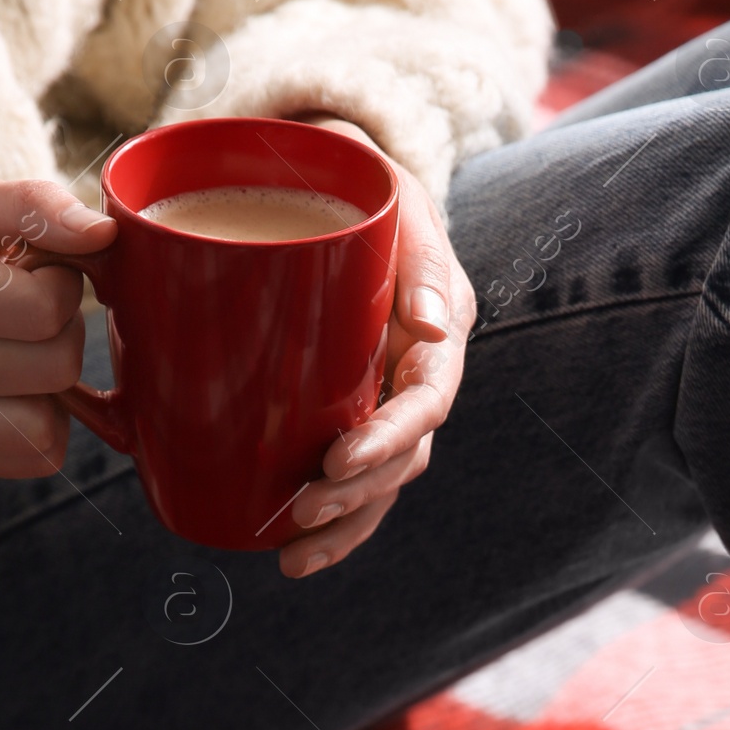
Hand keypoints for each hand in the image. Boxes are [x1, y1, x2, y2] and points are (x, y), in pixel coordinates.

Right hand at [0, 179, 116, 475]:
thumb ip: (39, 205)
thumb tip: (102, 234)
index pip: (41, 310)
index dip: (62, 284)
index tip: (34, 270)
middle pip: (56, 368)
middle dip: (63, 332)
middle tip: (29, 312)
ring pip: (48, 427)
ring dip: (54, 385)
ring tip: (18, 348)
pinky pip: (39, 458)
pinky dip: (43, 422)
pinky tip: (12, 386)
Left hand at [279, 119, 472, 577]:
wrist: (331, 173)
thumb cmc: (352, 174)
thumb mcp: (384, 184)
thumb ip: (403, 237)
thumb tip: (426, 322)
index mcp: (438, 321)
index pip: (429, 397)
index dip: (388, 437)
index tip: (336, 459)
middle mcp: (420, 369)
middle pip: (406, 454)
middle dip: (357, 495)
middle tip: (299, 511)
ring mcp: (387, 395)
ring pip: (383, 481)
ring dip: (345, 526)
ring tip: (291, 555)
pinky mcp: (352, 410)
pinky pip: (354, 480)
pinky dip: (332, 524)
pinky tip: (290, 556)